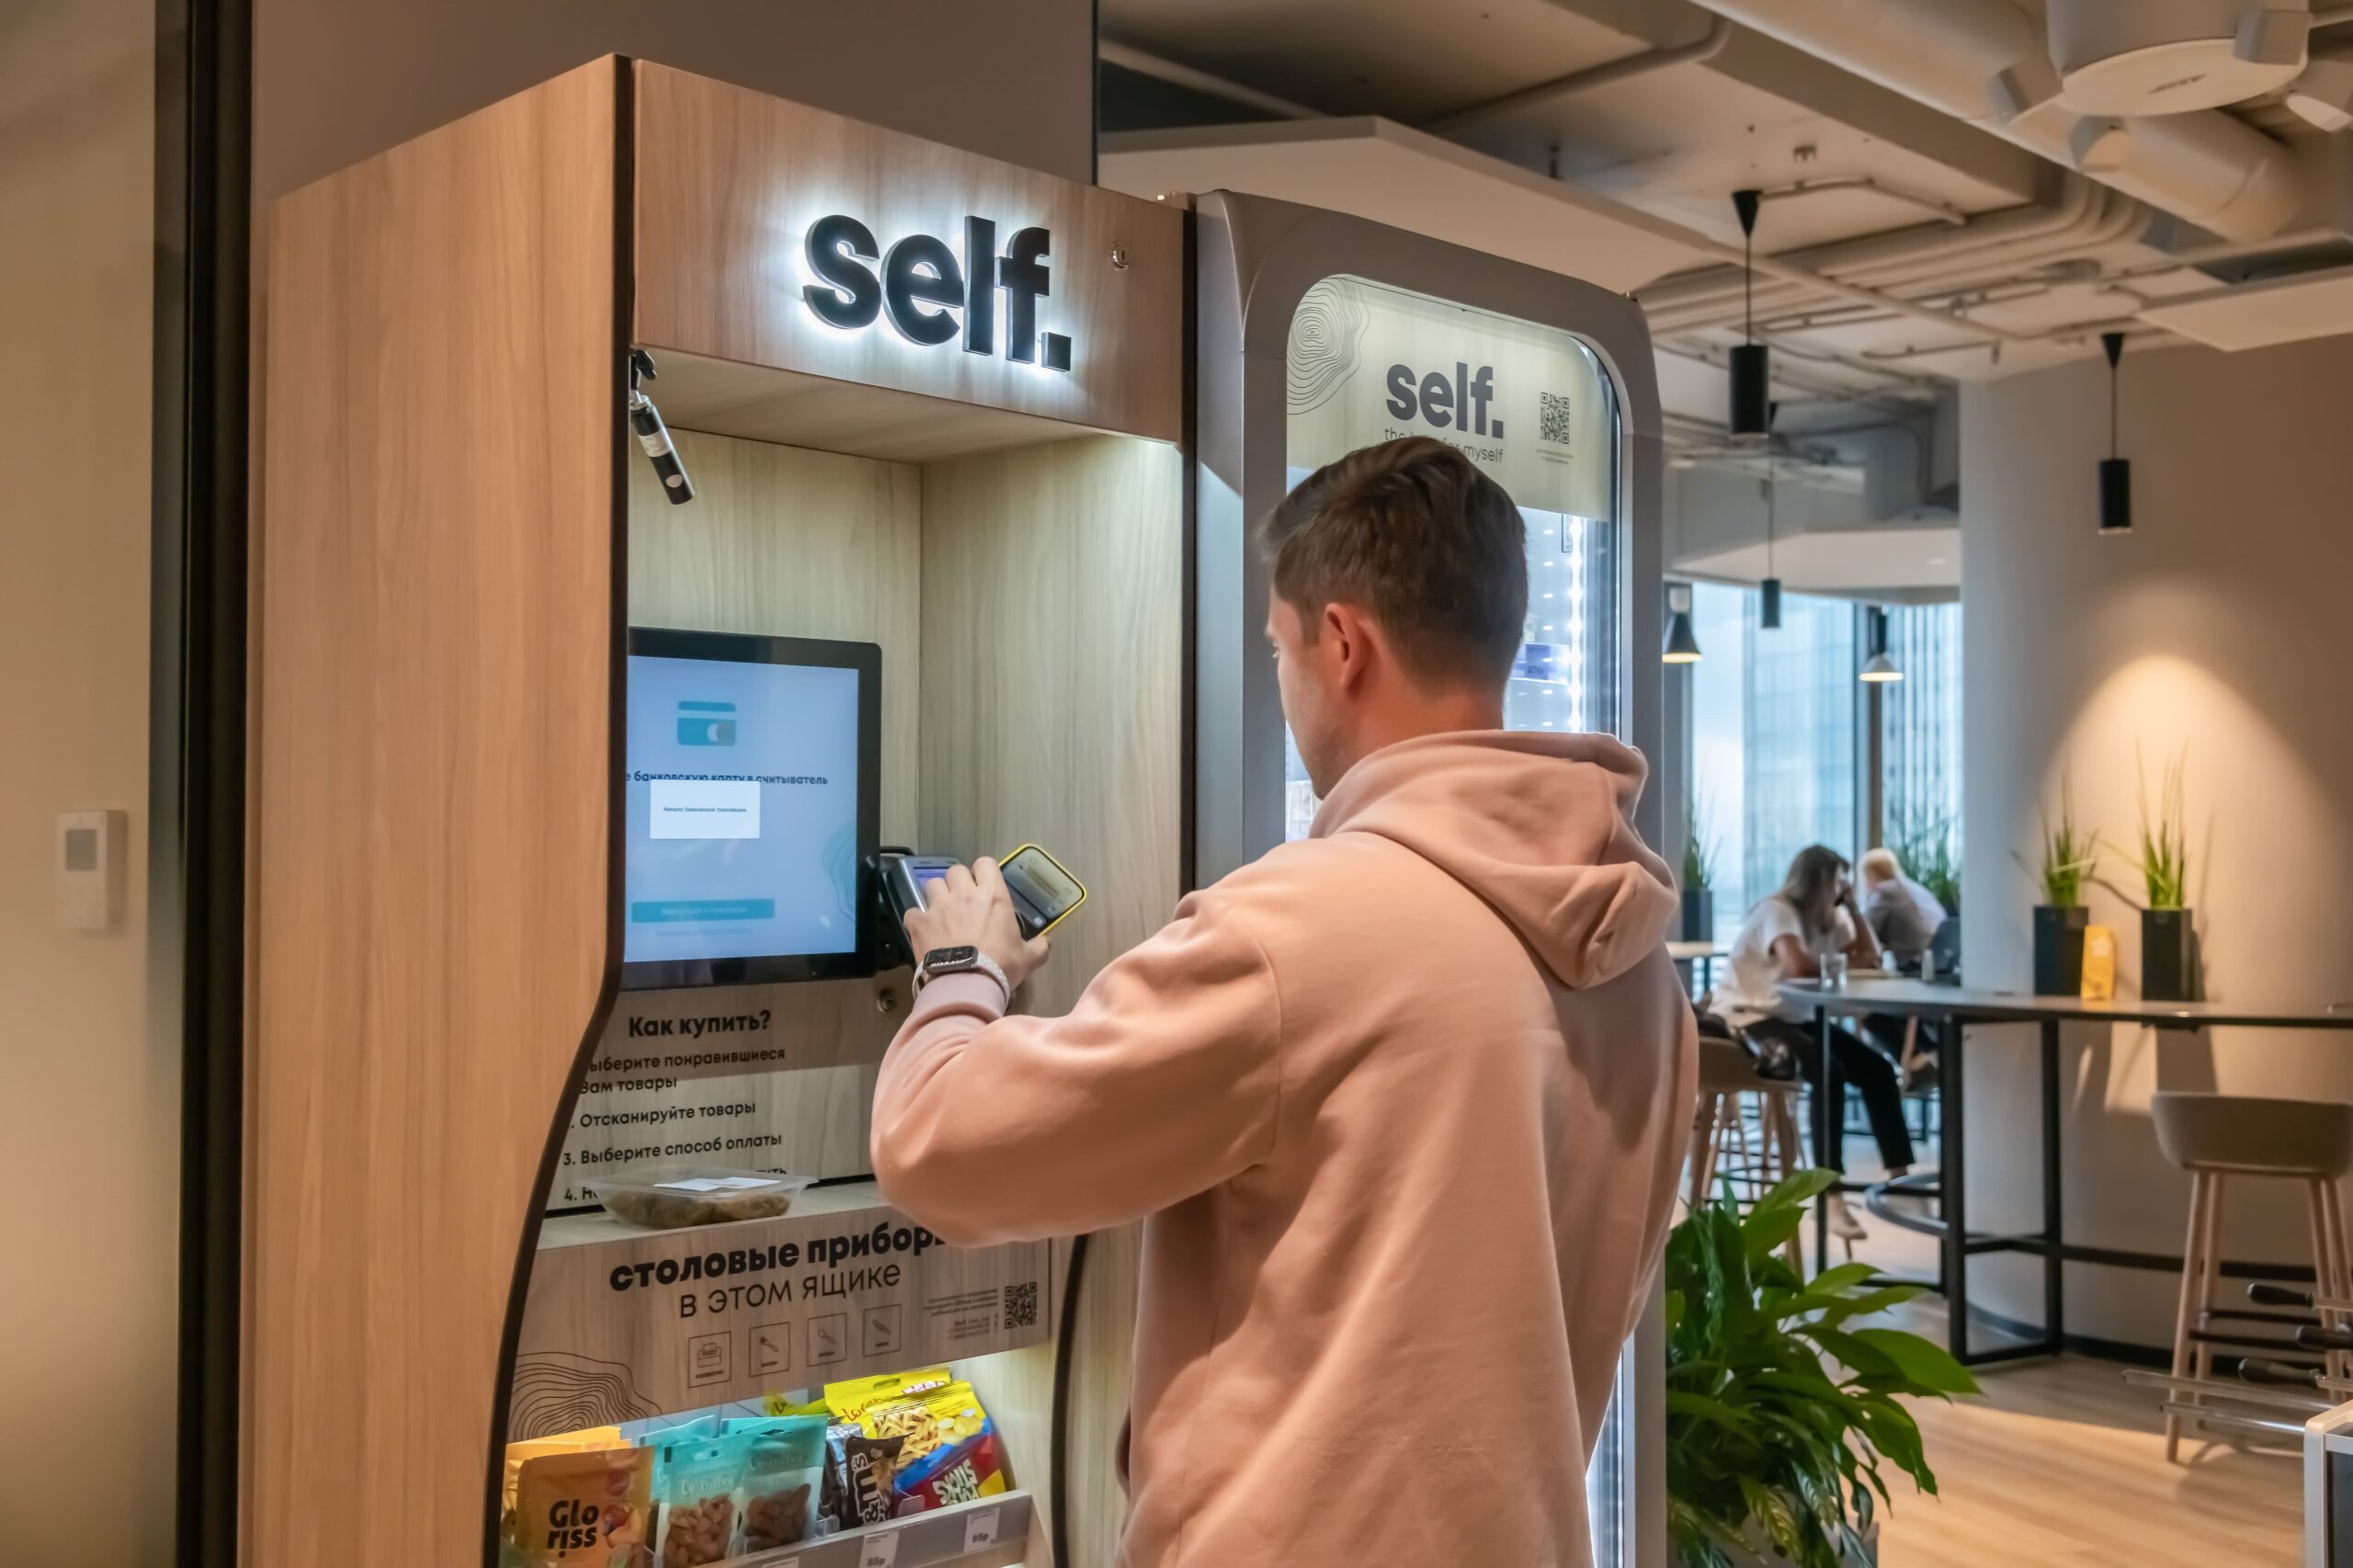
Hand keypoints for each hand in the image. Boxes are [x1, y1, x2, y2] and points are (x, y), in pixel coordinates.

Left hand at [903, 857, 1051, 993]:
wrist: (966, 984)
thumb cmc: (1000, 966)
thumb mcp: (1028, 959)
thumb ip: (1039, 947)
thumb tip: (1046, 942)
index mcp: (993, 896)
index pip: (986, 863)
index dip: (984, 872)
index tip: (984, 885)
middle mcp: (964, 894)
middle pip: (955, 871)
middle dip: (957, 882)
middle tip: (962, 901)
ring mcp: (939, 906)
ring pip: (932, 884)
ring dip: (936, 895)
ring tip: (940, 912)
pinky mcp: (919, 922)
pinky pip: (912, 912)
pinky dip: (917, 919)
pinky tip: (923, 930)